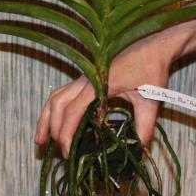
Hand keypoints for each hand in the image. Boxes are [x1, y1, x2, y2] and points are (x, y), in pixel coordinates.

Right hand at [34, 34, 177, 156]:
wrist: (155, 43)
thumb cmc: (152, 67)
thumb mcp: (151, 99)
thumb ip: (144, 126)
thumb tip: (139, 150)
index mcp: (98, 84)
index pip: (73, 112)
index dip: (66, 133)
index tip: (66, 152)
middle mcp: (86, 78)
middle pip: (57, 104)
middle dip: (51, 128)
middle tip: (52, 151)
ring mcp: (85, 76)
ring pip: (56, 96)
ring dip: (46, 117)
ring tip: (39, 139)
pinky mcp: (88, 76)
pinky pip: (64, 92)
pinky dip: (55, 108)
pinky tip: (56, 121)